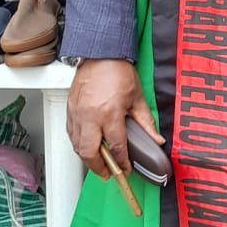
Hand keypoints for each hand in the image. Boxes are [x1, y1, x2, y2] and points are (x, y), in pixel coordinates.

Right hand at [66, 58, 161, 178]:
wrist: (100, 53)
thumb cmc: (118, 70)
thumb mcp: (138, 98)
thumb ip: (146, 122)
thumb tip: (156, 139)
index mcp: (110, 114)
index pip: (116, 147)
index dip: (122, 162)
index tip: (125, 168)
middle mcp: (91, 116)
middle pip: (90, 153)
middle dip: (99, 168)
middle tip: (108, 173)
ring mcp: (77, 113)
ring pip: (77, 145)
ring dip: (87, 158)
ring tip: (97, 164)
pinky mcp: (70, 109)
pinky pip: (71, 133)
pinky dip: (78, 144)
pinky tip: (86, 146)